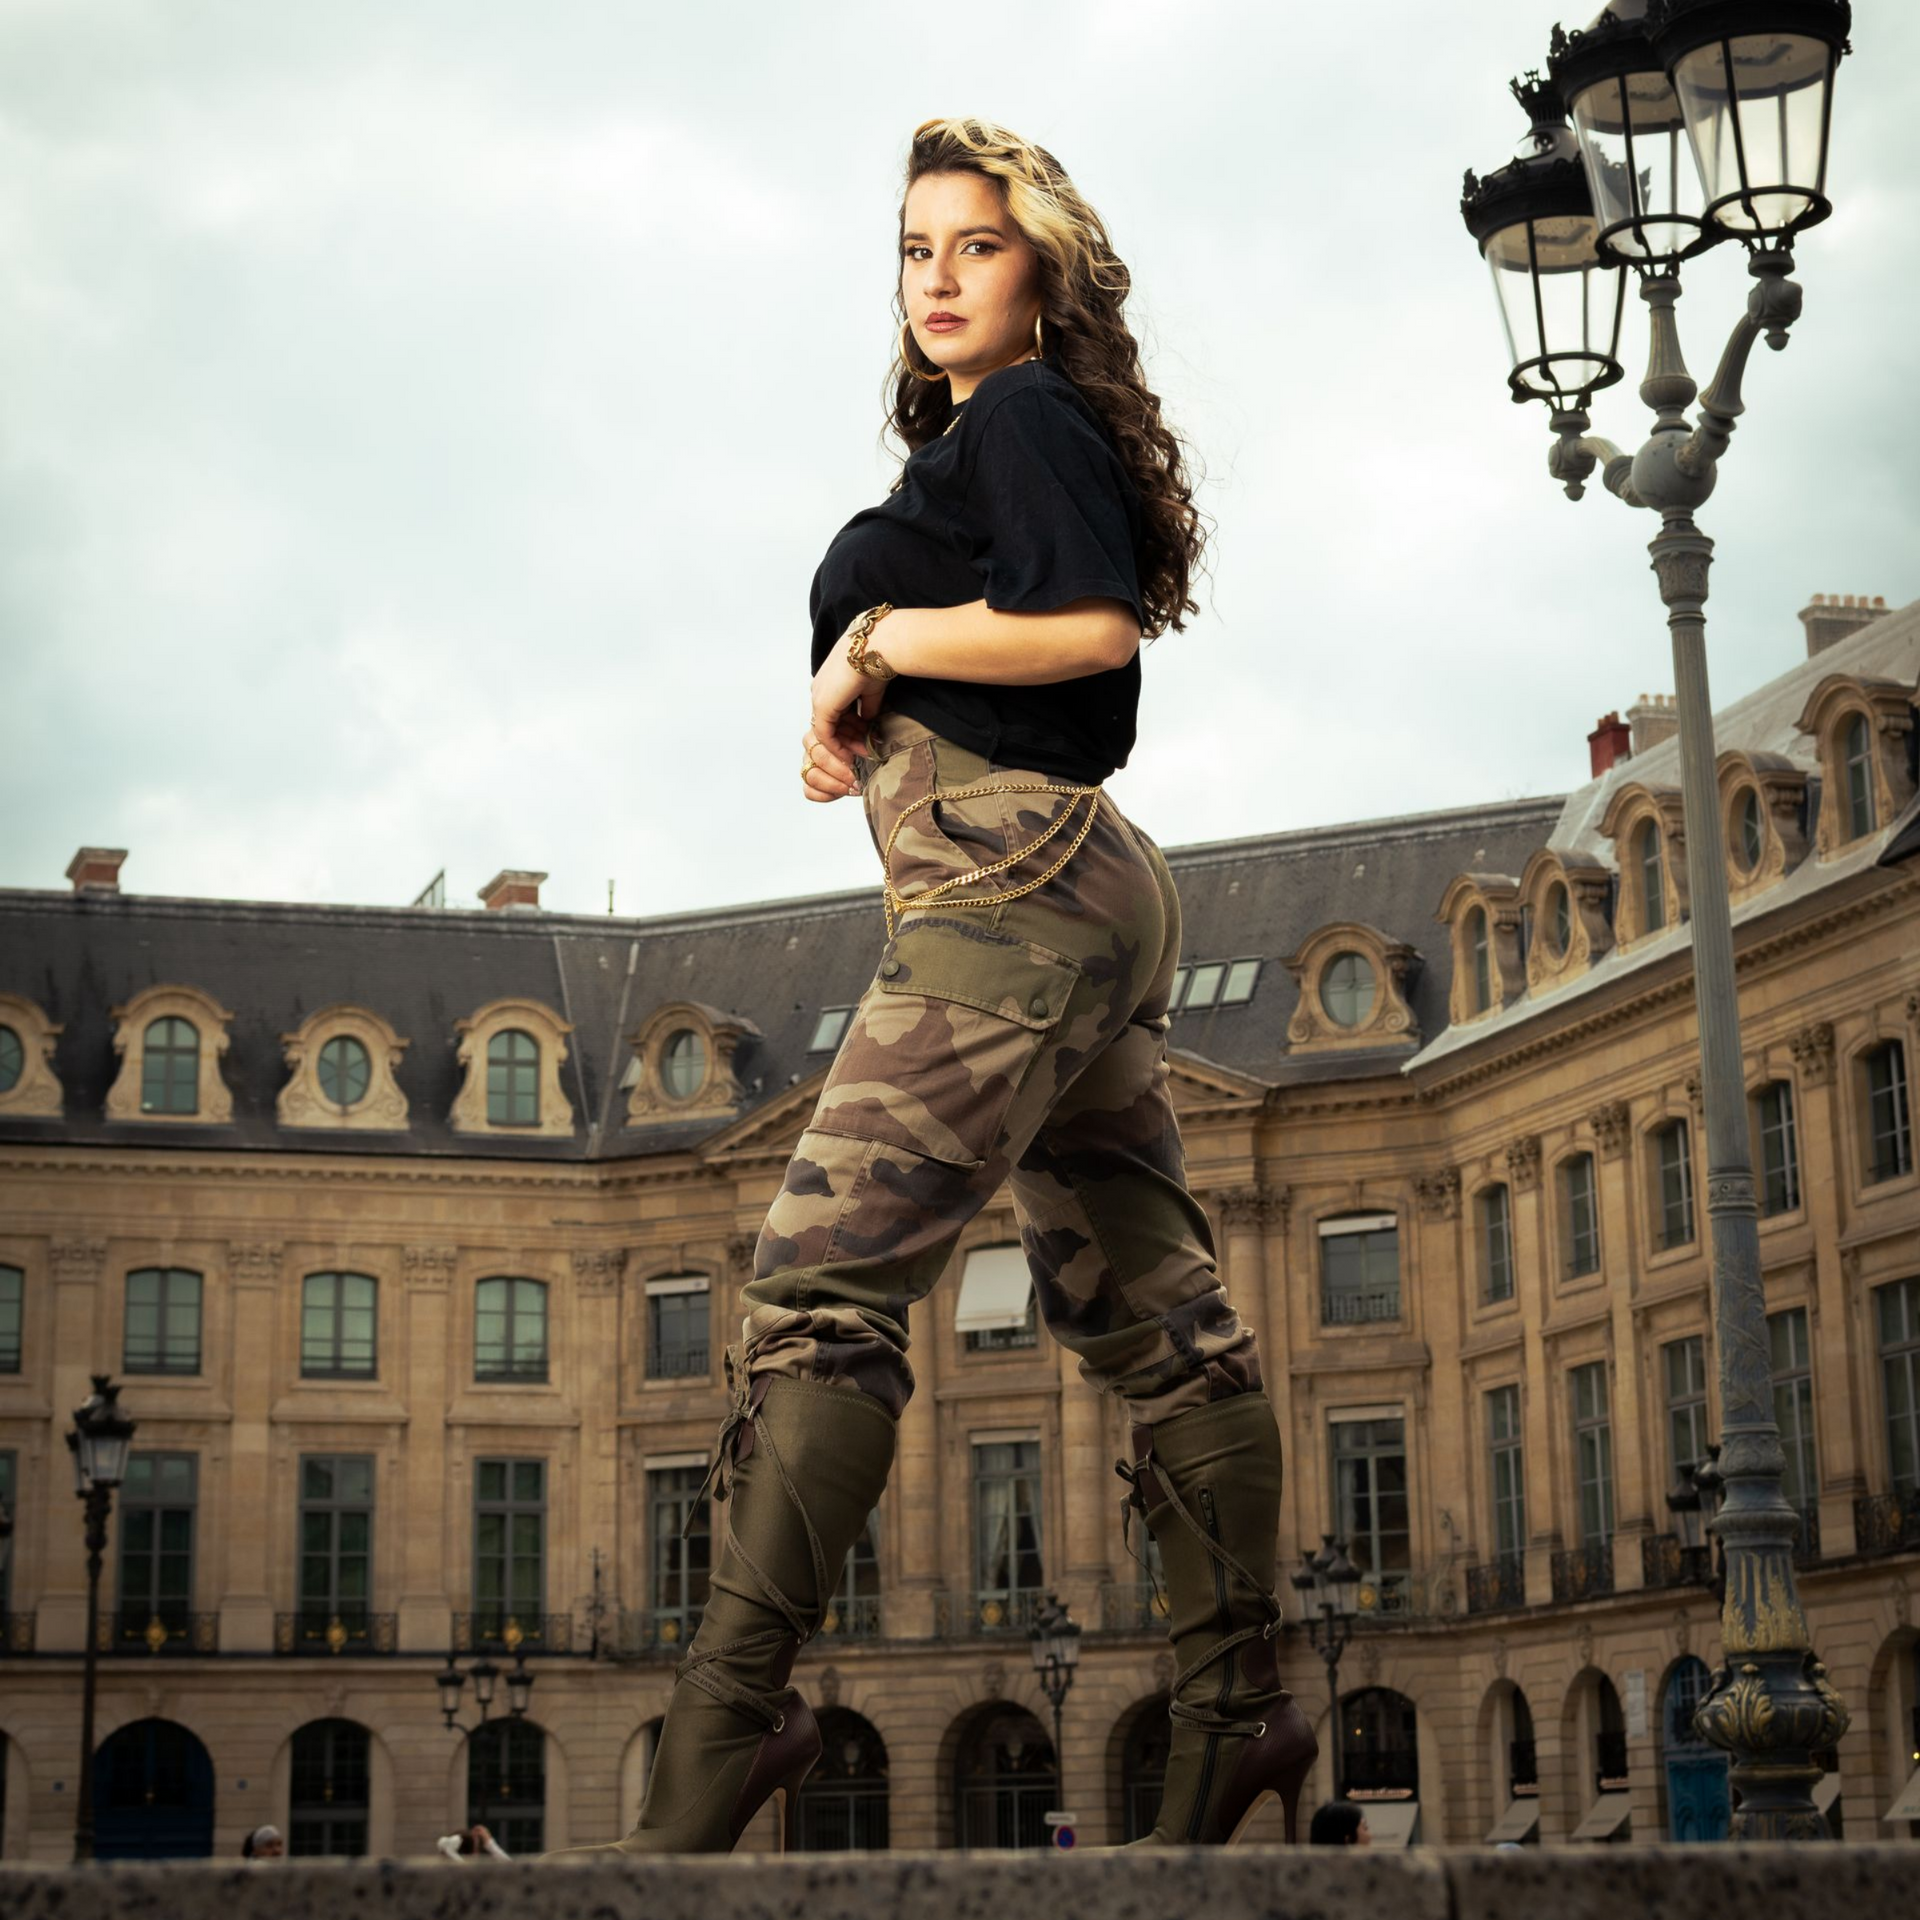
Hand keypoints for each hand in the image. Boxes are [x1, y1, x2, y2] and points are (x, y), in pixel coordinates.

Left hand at [804, 624, 887, 802]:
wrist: (878, 646)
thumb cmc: (878, 660)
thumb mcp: (871, 691)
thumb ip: (867, 708)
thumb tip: (868, 723)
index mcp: (830, 683)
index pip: (836, 714)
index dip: (851, 730)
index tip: (866, 741)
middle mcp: (820, 690)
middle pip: (830, 724)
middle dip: (849, 741)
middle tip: (865, 753)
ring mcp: (820, 698)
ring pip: (827, 732)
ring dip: (846, 746)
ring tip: (864, 755)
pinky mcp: (823, 705)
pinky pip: (825, 735)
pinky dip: (837, 748)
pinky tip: (850, 757)